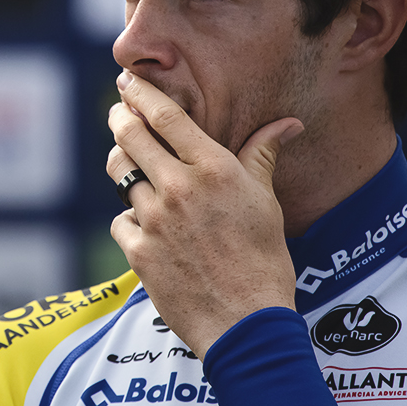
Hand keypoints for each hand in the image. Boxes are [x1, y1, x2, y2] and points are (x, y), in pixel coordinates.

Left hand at [108, 71, 303, 359]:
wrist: (246, 324)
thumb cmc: (263, 259)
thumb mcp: (266, 202)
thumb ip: (263, 155)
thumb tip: (288, 124)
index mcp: (213, 170)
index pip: (166, 116)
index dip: (142, 93)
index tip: (128, 81)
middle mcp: (178, 188)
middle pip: (131, 136)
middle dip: (119, 117)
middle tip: (118, 112)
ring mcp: (154, 221)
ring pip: (120, 175)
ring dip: (121, 163)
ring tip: (126, 160)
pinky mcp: (138, 252)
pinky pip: (120, 220)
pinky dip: (128, 217)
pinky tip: (142, 222)